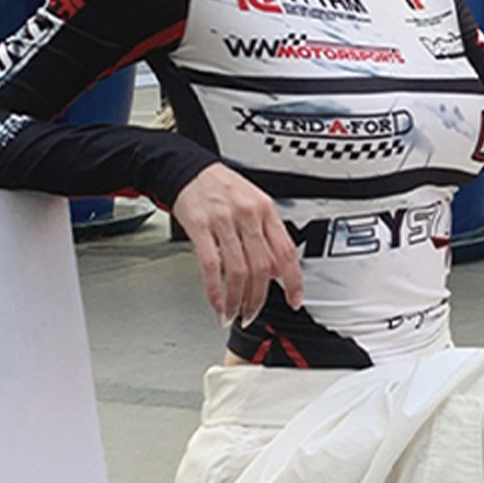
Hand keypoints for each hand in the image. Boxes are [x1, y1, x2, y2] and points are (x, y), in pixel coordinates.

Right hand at [172, 162, 303, 324]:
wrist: (189, 169)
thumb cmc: (222, 187)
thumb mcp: (254, 203)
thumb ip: (267, 235)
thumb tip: (278, 271)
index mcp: (266, 210)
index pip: (286, 251)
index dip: (293, 281)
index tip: (294, 300)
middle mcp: (248, 215)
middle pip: (262, 267)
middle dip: (258, 298)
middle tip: (252, 313)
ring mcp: (224, 221)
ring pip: (238, 271)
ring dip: (237, 300)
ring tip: (234, 313)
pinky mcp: (200, 227)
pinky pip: (211, 266)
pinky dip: (215, 291)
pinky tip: (217, 303)